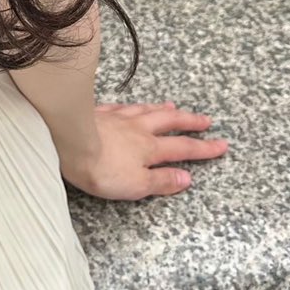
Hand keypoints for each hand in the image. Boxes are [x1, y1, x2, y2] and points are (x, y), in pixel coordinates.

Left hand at [59, 101, 228, 200]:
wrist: (67, 143)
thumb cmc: (101, 169)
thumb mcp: (136, 184)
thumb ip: (161, 181)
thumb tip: (187, 178)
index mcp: (149, 148)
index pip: (183, 148)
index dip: (204, 148)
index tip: (222, 144)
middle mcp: (137, 129)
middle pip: (169, 122)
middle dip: (190, 122)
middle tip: (206, 120)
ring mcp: (118, 118)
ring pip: (146, 110)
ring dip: (163, 109)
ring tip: (174, 106)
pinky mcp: (98, 113)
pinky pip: (121, 106)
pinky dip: (132, 106)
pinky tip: (132, 105)